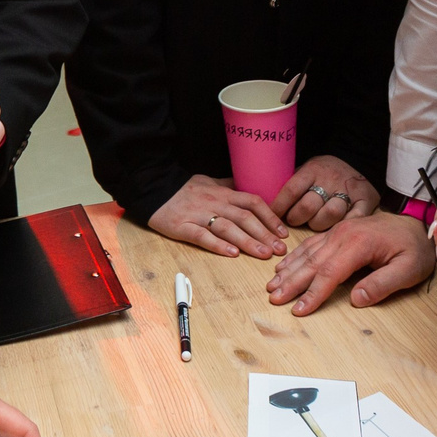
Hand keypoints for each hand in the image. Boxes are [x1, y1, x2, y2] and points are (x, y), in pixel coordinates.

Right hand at [147, 174, 288, 259]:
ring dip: (248, 241)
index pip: (253, 202)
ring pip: (228, 228)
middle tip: (280, 250)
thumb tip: (247, 189)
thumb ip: (228, 186)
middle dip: (265, 234)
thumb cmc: (183, 188)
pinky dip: (218, 245)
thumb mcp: (208, 181)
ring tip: (263, 254)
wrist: (153, 187)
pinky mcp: (183, 227)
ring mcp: (199, 215)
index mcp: (223, 193)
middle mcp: (215, 203)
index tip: (283, 233)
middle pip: (244, 218)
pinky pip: (203, 236)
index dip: (270, 217)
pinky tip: (232, 254)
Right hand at [265, 211, 434, 315]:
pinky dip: (295, 256)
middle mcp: (343, 234)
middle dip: (292, 282)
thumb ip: (383, 284)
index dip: (313, 293)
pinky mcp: (337, 231)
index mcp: (359, 244)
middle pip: (312, 262)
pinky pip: (311, 244)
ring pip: (307, 252)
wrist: (416, 224)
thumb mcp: (409, 269)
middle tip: (274, 298)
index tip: (298, 310)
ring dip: (289, 270)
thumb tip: (356, 299)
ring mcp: (338, 231)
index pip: (330, 272)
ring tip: (272, 285)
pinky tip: (284, 266)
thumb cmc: (414, 249)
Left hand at [272, 155, 379, 231]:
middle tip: (293, 221)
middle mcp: (330, 180)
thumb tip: (268, 202)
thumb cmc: (326, 170)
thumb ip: (294, 183)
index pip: (291, 190)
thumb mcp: (308, 168)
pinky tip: (336, 230)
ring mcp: (349, 191)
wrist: (360, 158)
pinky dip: (344, 226)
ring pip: (331, 214)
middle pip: (309, 205)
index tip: (272, 215)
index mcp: (313, 170)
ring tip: (313, 224)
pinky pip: (354, 218)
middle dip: (296, 218)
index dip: (279, 205)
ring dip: (318, 224)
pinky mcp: (365, 201)